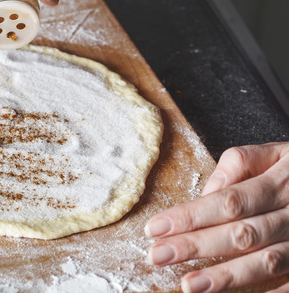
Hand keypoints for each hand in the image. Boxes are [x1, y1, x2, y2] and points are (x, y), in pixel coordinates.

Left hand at [145, 142, 288, 291]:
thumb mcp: (277, 152)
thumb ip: (239, 163)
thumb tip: (208, 192)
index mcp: (281, 180)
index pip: (228, 201)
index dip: (190, 216)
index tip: (155, 228)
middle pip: (241, 233)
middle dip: (196, 246)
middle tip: (158, 255)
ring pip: (267, 261)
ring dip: (226, 276)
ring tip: (189, 286)